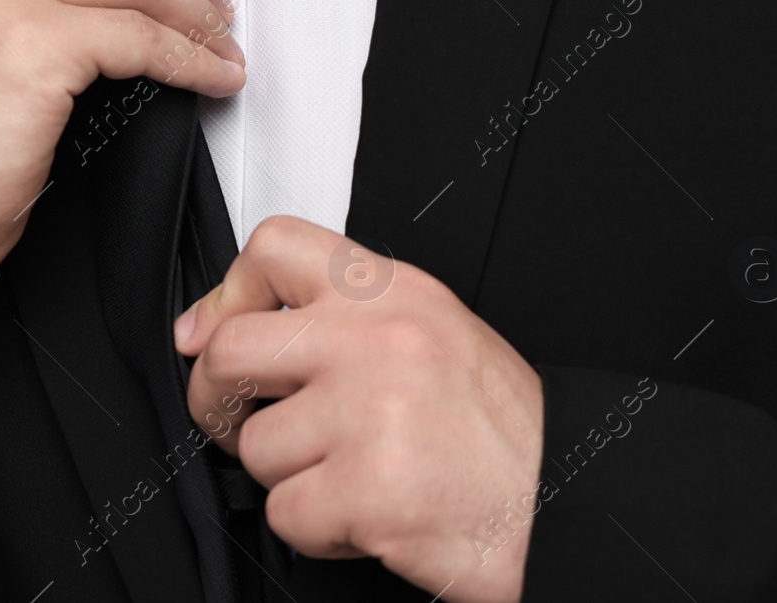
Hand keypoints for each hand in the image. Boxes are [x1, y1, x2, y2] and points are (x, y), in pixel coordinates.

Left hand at [174, 216, 543, 602]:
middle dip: (218, 400)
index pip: (272, 246)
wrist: (565, 505)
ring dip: (288, 477)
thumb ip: (343, 319)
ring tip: (349, 474)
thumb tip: (224, 325)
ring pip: (256, 447)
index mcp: (393, 293)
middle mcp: (377, 341)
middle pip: (231, 350)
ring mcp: (370, 413)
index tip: (211, 333)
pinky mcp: (368, 490)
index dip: (226, 294)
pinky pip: (286, 512)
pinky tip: (366, 513)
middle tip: (241, 422)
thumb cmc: (502, 432)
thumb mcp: (433, 333)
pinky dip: (316, 528)